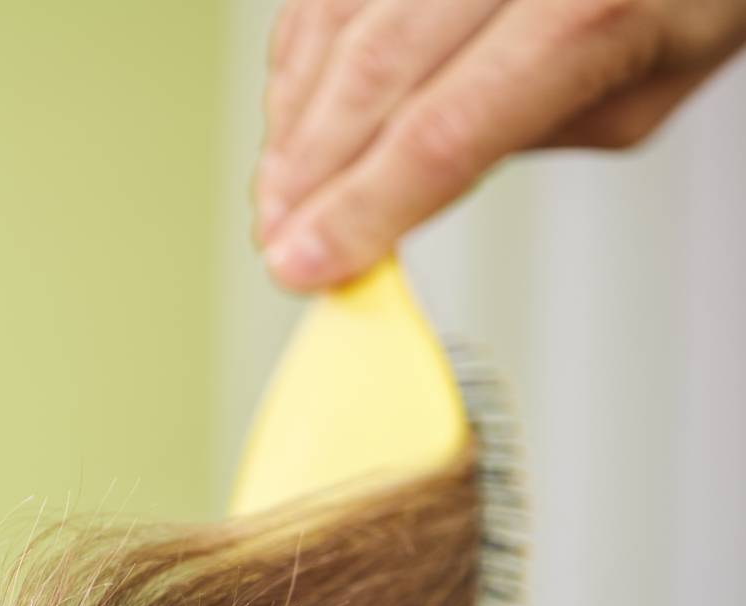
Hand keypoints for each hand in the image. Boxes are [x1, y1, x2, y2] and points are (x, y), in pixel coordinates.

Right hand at [257, 0, 745, 287]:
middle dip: (312, 176)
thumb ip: (534, 135)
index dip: (362, 211)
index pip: (444, 135)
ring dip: (295, 118)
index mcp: (592, 8)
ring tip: (279, 190)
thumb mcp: (641, 92)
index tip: (311, 265)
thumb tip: (426, 180)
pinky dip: (304, 47)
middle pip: (377, 76)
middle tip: (279, 241)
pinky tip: (296, 105)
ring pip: (340, 19)